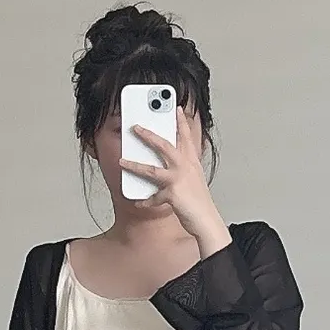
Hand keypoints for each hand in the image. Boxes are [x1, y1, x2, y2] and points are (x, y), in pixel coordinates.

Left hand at [120, 109, 229, 252]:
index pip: (186, 137)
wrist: (207, 220)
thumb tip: (168, 166)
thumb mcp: (194, 180)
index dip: (181, 122)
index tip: (176, 109)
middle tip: (136, 127)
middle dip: (148, 135)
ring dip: (134, 165)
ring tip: (122, 161)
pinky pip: (153, 197)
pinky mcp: (172, 194)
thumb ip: (184, 169)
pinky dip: (145, 200)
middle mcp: (185, 167)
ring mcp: (178, 180)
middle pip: (164, 146)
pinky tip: (138, 201)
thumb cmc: (200, 202)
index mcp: (192, 162)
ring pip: (152, 169)